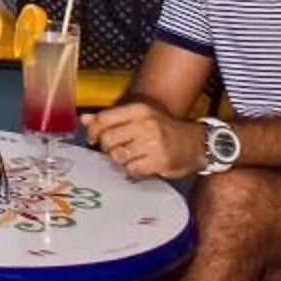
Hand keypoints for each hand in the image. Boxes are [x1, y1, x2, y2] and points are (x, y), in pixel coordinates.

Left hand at [82, 103, 203, 180]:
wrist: (197, 144)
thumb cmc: (165, 130)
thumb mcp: (140, 117)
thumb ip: (111, 118)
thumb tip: (84, 119)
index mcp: (139, 110)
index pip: (103, 119)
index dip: (93, 131)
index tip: (93, 138)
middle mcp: (146, 124)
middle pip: (107, 139)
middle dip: (107, 148)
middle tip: (116, 149)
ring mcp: (154, 143)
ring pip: (118, 156)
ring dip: (121, 160)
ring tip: (132, 157)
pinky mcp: (160, 161)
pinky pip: (131, 169)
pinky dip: (133, 170)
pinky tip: (141, 165)